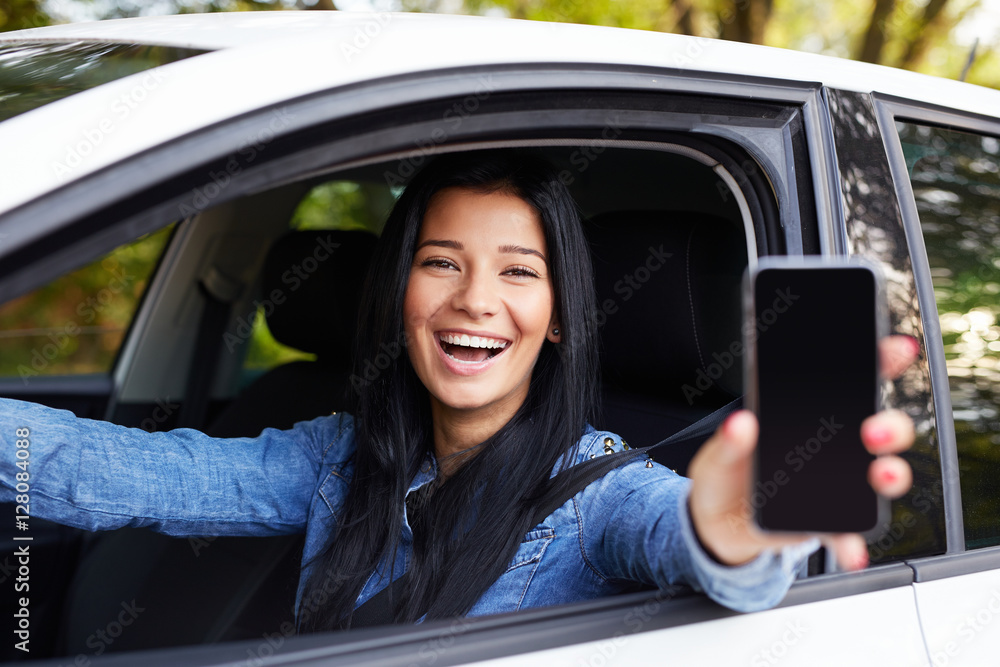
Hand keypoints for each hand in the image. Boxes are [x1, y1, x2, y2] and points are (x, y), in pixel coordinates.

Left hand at [686, 334, 919, 569]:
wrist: (715, 523)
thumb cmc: (725, 476)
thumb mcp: (717, 454)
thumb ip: (728, 441)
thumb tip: (740, 423)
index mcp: (808, 418)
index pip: (852, 383)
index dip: (880, 362)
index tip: (896, 348)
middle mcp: (834, 448)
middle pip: (881, 429)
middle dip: (889, 426)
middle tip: (870, 430)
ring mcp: (838, 486)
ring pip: (881, 475)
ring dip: (891, 474)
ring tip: (879, 475)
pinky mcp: (829, 523)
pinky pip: (850, 533)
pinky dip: (853, 542)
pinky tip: (851, 549)